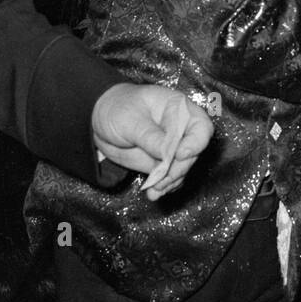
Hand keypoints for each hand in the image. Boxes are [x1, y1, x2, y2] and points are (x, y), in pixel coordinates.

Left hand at [91, 84, 212, 199]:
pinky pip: (170, 177)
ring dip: (171, 181)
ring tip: (155, 189)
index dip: (196, 142)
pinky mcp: (163, 162)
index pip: (200, 126)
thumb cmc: (117, 108)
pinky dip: (163, 187)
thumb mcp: (129, 119)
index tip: (181, 155)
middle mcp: (181, 129)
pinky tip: (153, 193)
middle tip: (162, 178)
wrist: (100, 121)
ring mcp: (172, 147)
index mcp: (178, 109)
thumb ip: (149, 136)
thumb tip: (167, 154)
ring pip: (182, 168)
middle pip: (193, 153)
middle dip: (179, 168)